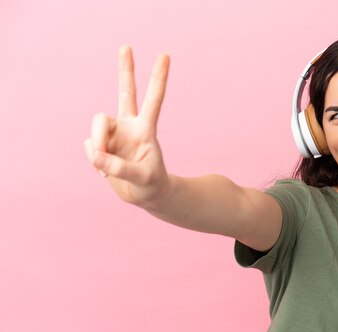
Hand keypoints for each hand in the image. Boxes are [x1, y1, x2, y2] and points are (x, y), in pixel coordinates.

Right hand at [84, 46, 170, 206]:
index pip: (154, 100)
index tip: (165, 55)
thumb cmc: (152, 185)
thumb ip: (120, 167)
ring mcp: (114, 134)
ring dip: (97, 144)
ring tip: (104, 166)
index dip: (158, 79)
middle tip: (127, 46)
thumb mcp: (141, 179)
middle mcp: (129, 126)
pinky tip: (104, 171)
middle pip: (125, 93)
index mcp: (146, 129)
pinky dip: (95, 161)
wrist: (146, 195)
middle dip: (126, 70)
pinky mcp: (101, 146)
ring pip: (96, 127)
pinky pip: (90, 148)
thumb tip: (96, 155)